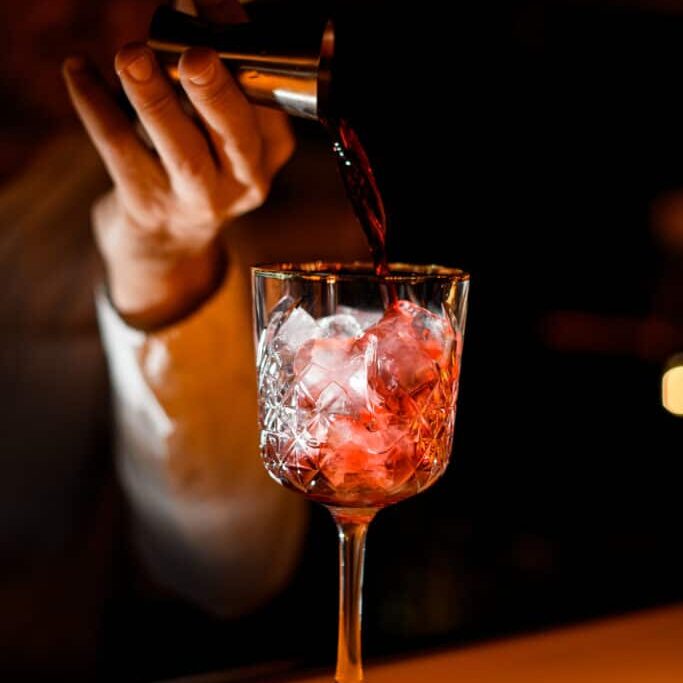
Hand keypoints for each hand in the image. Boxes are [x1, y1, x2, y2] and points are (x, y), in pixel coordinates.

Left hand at [63, 0, 294, 327]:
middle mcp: (240, 184)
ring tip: (131, 57)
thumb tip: (191, 9)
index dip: (245, 63)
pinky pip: (122, 154)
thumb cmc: (198, 171)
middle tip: (196, 57)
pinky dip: (98, 108)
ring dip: (156, 102)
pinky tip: (79, 70)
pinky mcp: (148, 207)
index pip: (264, 109)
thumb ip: (219, 92)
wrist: (169, 242)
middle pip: (235, 139)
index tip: (219, 13)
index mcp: (265, 157)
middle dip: (216, 94)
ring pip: (182, 154)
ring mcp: (196, 202)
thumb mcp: (225, 141)